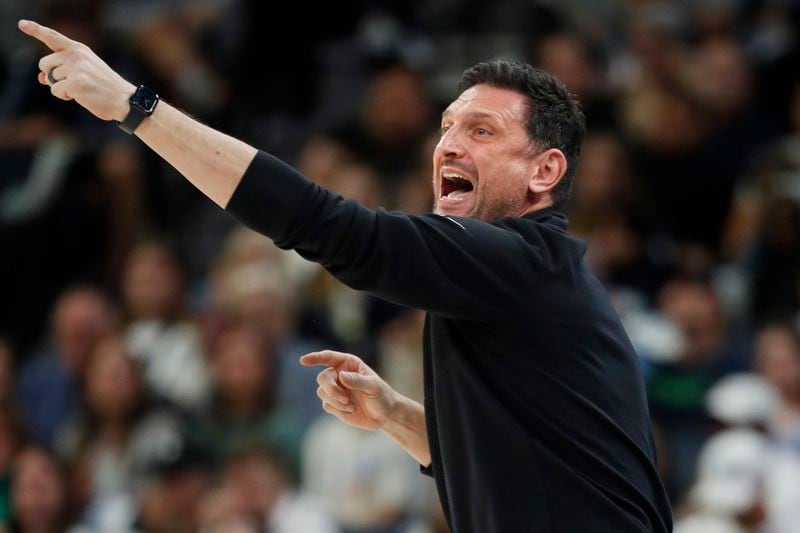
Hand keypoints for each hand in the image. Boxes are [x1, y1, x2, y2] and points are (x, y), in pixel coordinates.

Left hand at [18, 19, 135, 121]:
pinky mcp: (75, 83)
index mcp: (79, 49)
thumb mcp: (84, 73)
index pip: (53, 37)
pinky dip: (65, 96)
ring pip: (50, 79)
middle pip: (44, 63)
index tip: (22, 24)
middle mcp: (75, 55)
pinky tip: (81, 96)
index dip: (35, 30)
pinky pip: (56, 91)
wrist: (125, 100)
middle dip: (53, 76)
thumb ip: (62, 71)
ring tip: (81, 89)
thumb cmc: (105, 88)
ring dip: (61, 88)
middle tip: (73, 83)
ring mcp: (75, 68)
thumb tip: (41, 78)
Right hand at [300, 350, 396, 430]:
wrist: (384, 414)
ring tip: (351, 406)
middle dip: (331, 389)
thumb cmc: (381, 395)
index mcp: (348, 364)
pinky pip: (327, 405)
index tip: (303, 360)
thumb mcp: (374, 386)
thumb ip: (358, 381)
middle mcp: (339, 374)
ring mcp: (335, 389)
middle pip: (323, 377)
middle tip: (344, 399)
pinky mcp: (334, 404)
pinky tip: (351, 410)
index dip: (315, 358)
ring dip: (335, 400)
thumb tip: (341, 376)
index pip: (328, 357)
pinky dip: (338, 409)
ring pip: (322, 392)